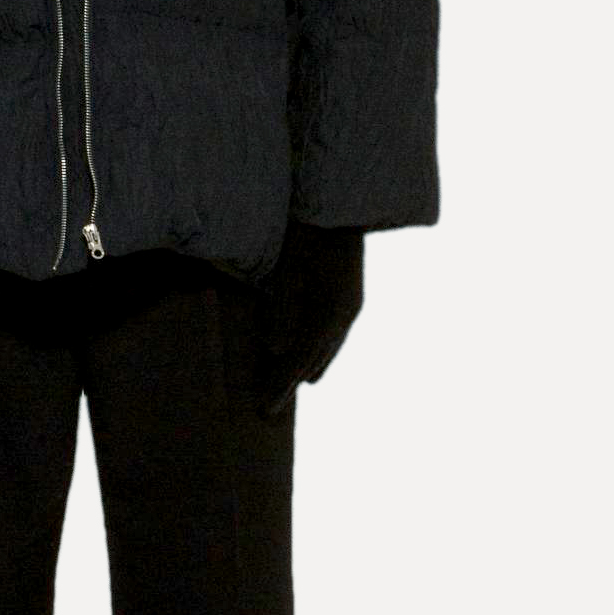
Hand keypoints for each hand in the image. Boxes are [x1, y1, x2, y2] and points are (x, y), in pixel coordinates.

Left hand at [255, 222, 363, 418]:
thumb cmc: (306, 232)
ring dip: (305, 367)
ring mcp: (349, 308)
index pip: (300, 361)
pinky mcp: (348, 299)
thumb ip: (282, 311)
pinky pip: (331, 338)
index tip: (265, 408)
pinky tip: (304, 356)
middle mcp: (344, 316)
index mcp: (330, 312)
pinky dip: (314, 352)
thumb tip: (275, 351)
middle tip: (270, 405)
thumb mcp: (288, 270)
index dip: (281, 386)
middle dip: (291, 382)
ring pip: (326, 351)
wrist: (337, 206)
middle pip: (315, 361)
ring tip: (285, 386)